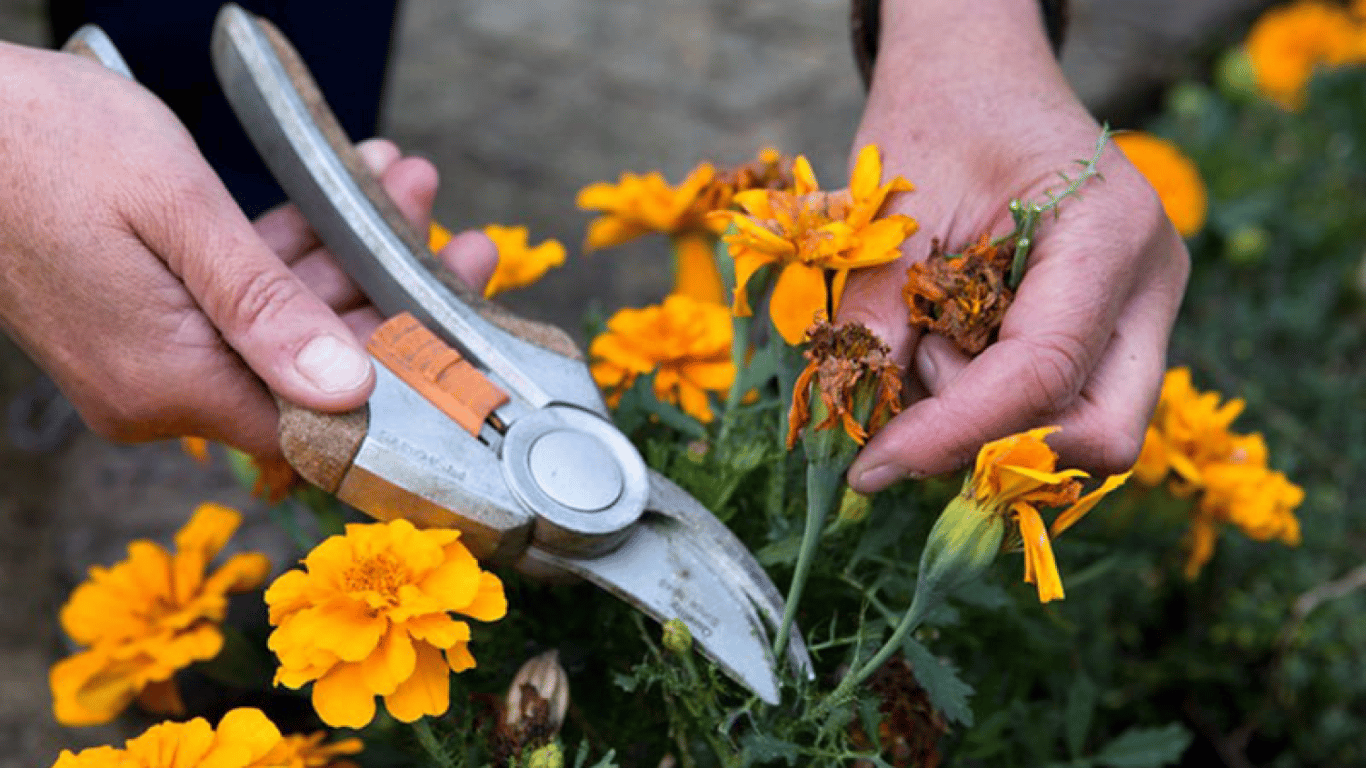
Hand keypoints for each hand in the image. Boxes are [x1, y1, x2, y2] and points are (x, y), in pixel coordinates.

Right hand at [0, 43, 495, 458]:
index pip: (319, 428)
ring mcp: (150, 359)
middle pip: (313, 371)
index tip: (464, 342)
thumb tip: (347, 389)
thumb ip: (265, 306)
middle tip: (459, 238)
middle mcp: (159, 390)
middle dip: (391, 298)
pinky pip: (239, 304)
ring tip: (403, 187)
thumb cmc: (46, 143)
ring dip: (346, 257)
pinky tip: (335, 195)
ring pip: (282, 327)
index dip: (403, 389)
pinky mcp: (144, 323)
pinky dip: (288, 255)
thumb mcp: (177, 212)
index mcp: (169, 382)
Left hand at [838, 0, 1189, 491]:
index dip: (957, 434)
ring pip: (1083, 429)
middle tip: (911, 400)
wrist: (980, 74)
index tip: (874, 467)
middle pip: (1102, 430)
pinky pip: (1063, 407)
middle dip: (995, 443)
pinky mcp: (1112, 333)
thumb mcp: (896, 215)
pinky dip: (993, 406)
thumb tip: (859, 435)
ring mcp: (1141, 313)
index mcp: (1110, 233)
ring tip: (928, 341)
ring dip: (987, 422)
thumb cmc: (941, 117)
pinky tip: (950, 348)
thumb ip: (878, 321)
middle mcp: (1149, 285)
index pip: (1044, 372)